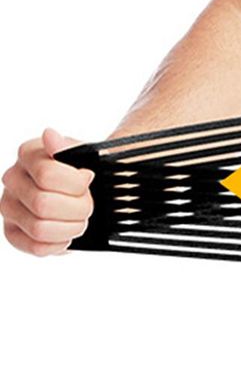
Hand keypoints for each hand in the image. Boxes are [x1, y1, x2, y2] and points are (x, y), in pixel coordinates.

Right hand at [1, 128, 95, 256]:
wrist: (91, 192)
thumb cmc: (86, 172)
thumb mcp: (87, 155)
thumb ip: (69, 148)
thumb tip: (50, 135)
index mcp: (28, 153)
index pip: (48, 176)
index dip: (77, 184)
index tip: (88, 180)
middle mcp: (12, 178)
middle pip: (43, 204)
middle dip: (77, 208)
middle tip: (87, 204)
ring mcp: (9, 206)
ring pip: (40, 228)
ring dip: (71, 227)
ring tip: (79, 218)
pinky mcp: (12, 232)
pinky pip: (36, 247)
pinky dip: (60, 242)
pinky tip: (67, 231)